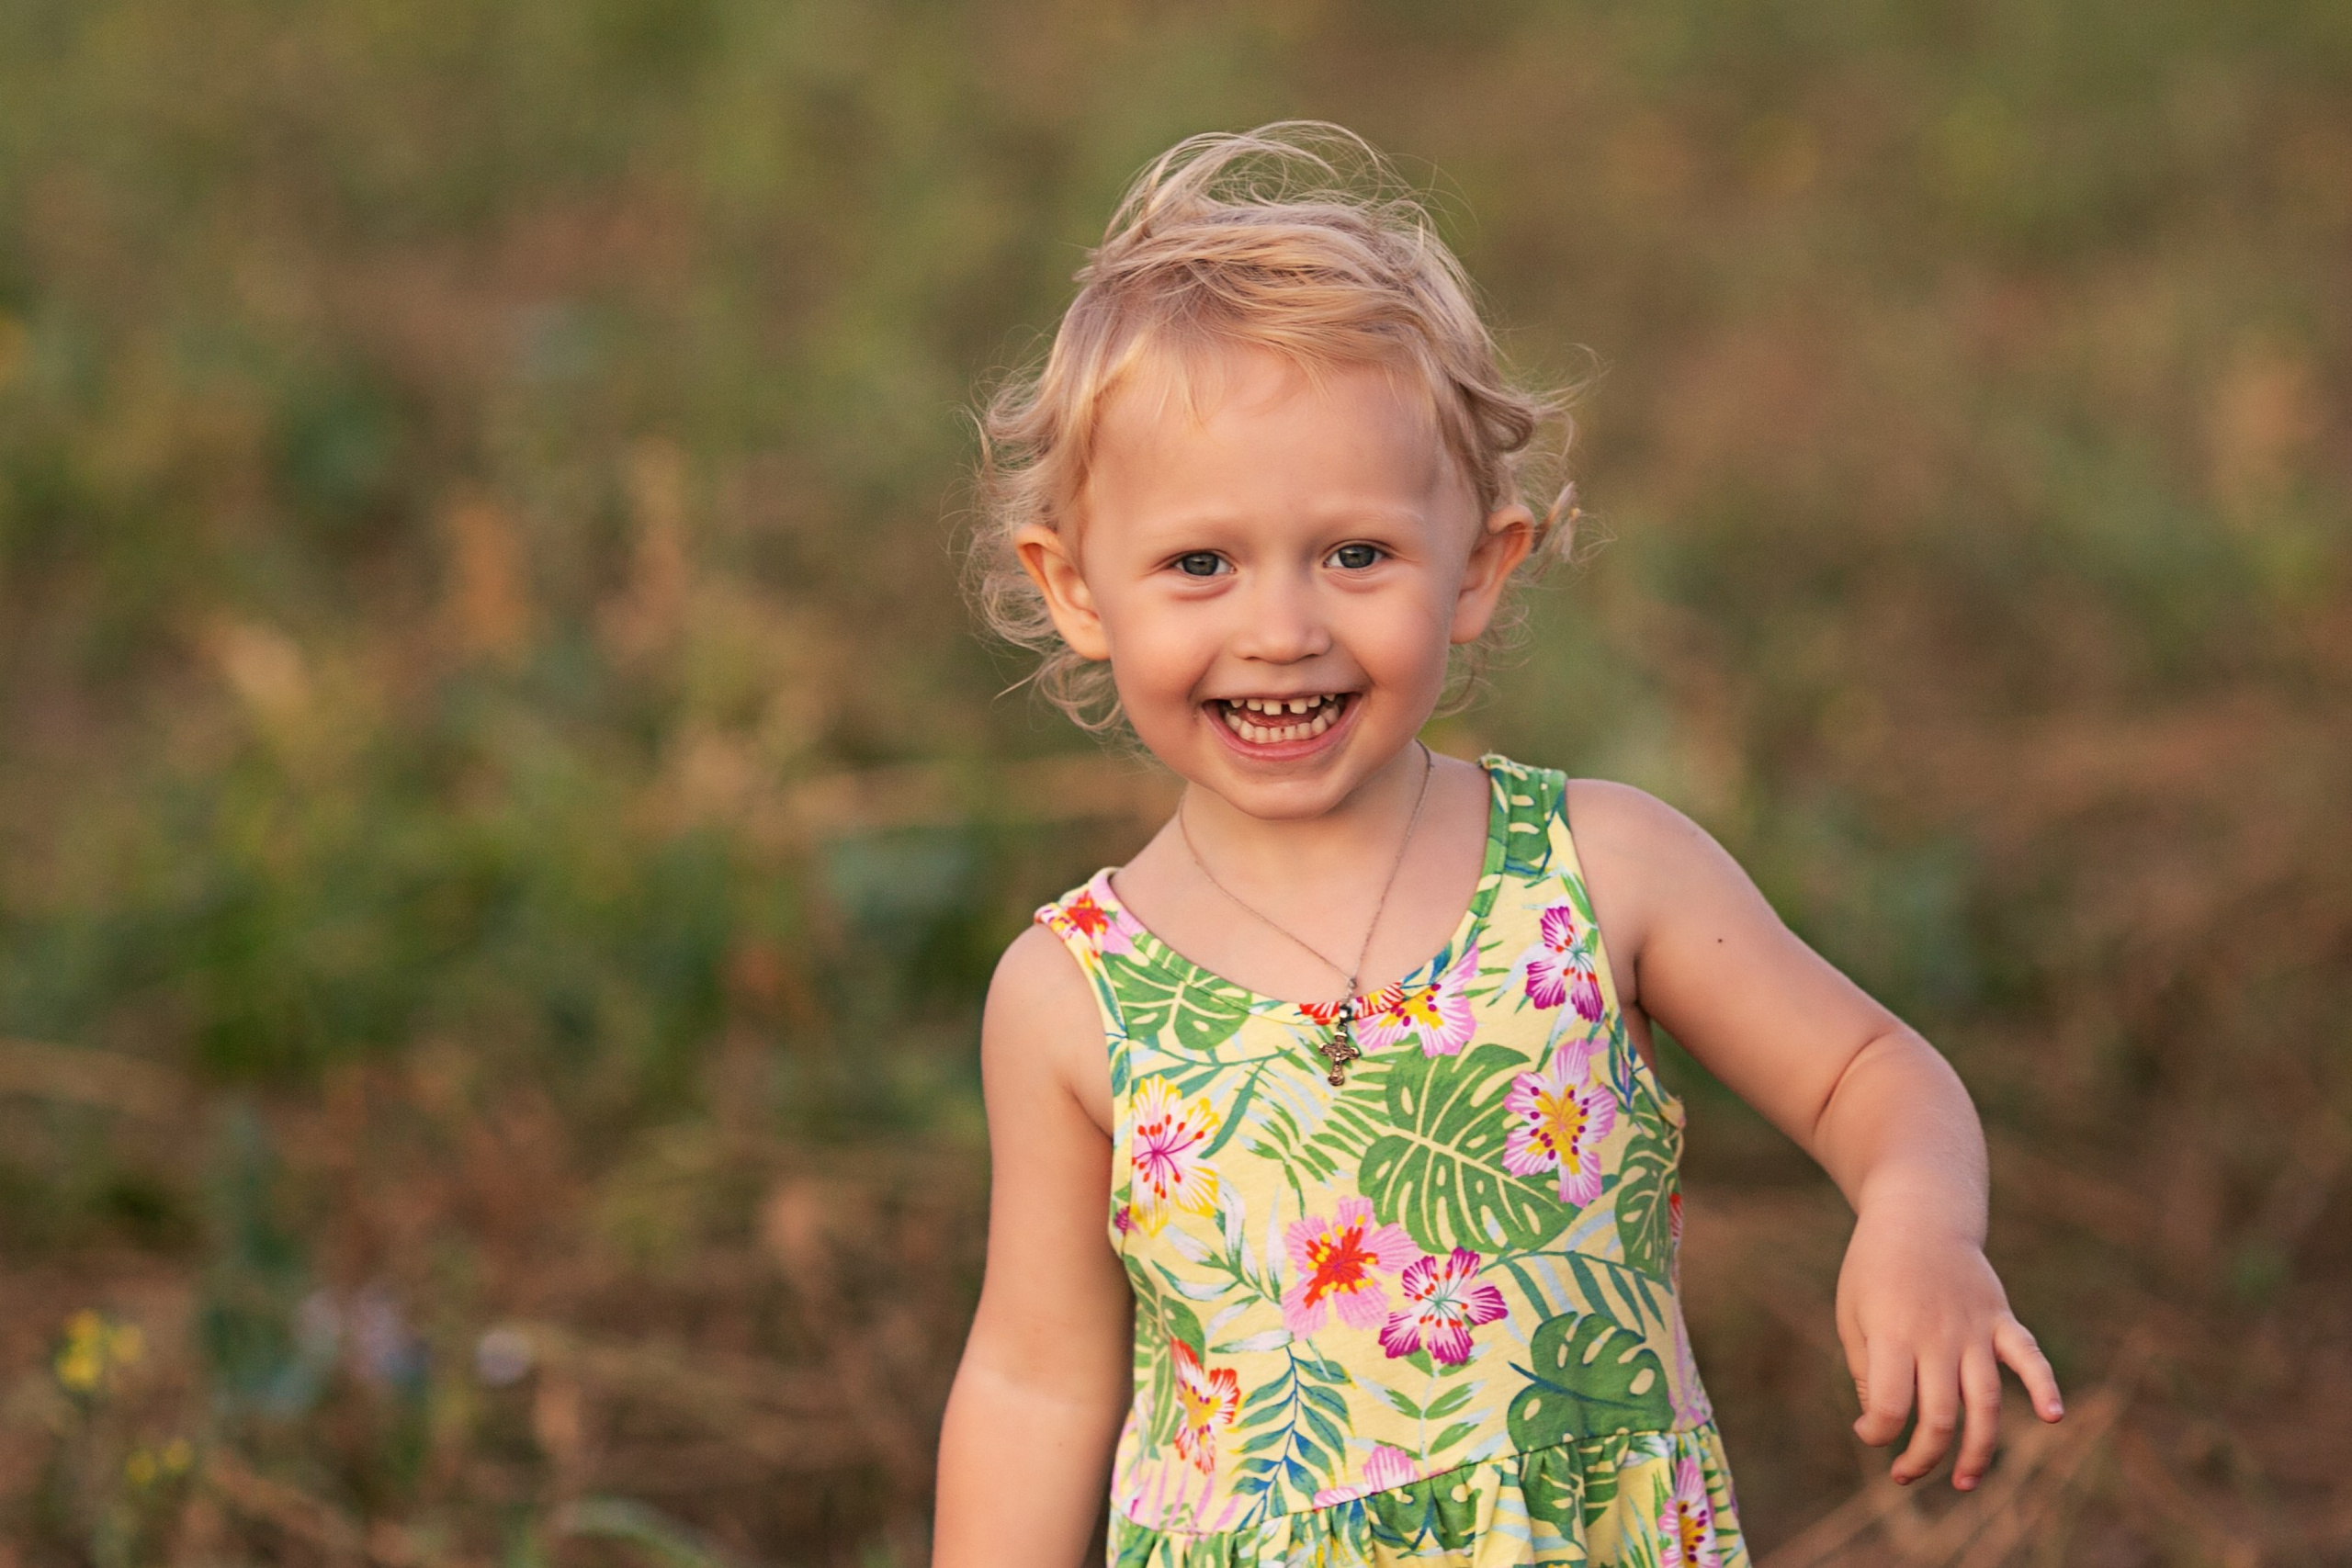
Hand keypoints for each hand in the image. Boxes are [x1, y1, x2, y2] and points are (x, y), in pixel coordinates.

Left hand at [1834, 1207, 2062, 1489]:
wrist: (1917, 1214)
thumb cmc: (1874, 1269)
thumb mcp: (1851, 1314)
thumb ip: (1866, 1368)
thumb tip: (1881, 1419)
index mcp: (1893, 1333)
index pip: (1890, 1405)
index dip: (1877, 1433)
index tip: (1866, 1432)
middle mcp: (1938, 1336)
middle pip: (1940, 1415)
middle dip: (1922, 1455)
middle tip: (1904, 1474)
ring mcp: (1974, 1328)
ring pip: (1984, 1401)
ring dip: (1978, 1449)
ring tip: (1963, 1483)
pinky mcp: (2000, 1319)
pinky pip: (2027, 1356)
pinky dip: (2044, 1385)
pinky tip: (2053, 1417)